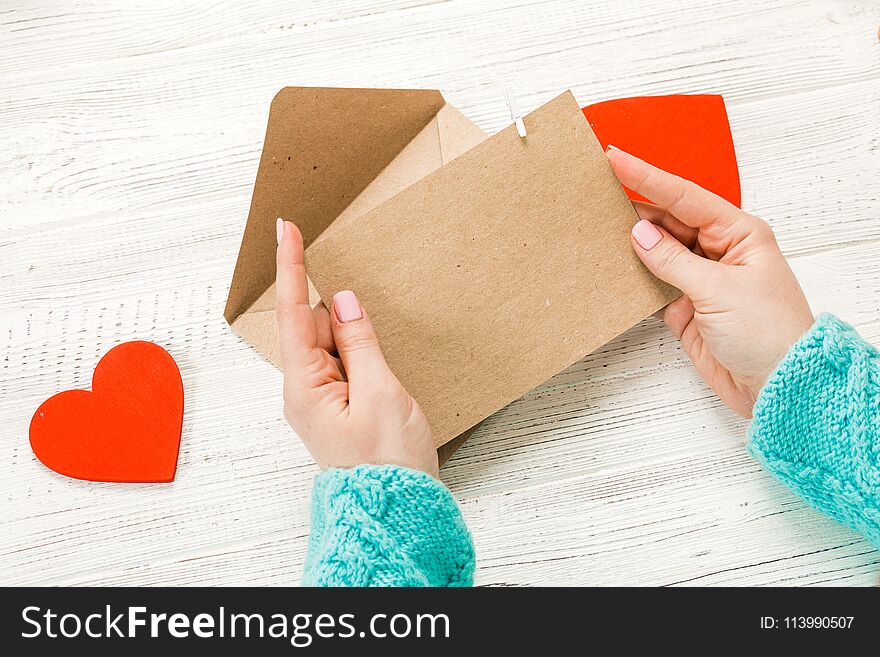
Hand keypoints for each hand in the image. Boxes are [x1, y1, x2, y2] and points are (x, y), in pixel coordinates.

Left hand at [275, 218, 438, 476]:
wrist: (396, 511)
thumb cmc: (387, 464)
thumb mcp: (380, 393)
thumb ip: (360, 343)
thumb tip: (344, 301)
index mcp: (305, 386)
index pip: (295, 313)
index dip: (292, 268)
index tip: (286, 229)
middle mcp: (306, 390)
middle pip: (316, 327)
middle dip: (337, 311)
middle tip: (361, 321)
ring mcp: (322, 399)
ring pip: (334, 345)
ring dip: (354, 336)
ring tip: (379, 359)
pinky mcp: (340, 407)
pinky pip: (345, 364)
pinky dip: (360, 352)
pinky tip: (378, 360)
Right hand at [606, 147, 814, 417]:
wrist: (778, 386)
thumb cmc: (769, 333)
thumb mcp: (719, 290)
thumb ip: (673, 261)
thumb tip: (638, 233)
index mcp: (739, 233)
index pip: (685, 197)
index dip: (648, 177)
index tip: (615, 159)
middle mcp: (719, 251)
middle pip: (668, 220)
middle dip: (634, 207)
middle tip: (596, 192)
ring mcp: (700, 279)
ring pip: (657, 251)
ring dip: (630, 243)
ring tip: (595, 226)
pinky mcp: (685, 307)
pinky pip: (652, 283)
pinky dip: (632, 277)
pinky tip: (610, 267)